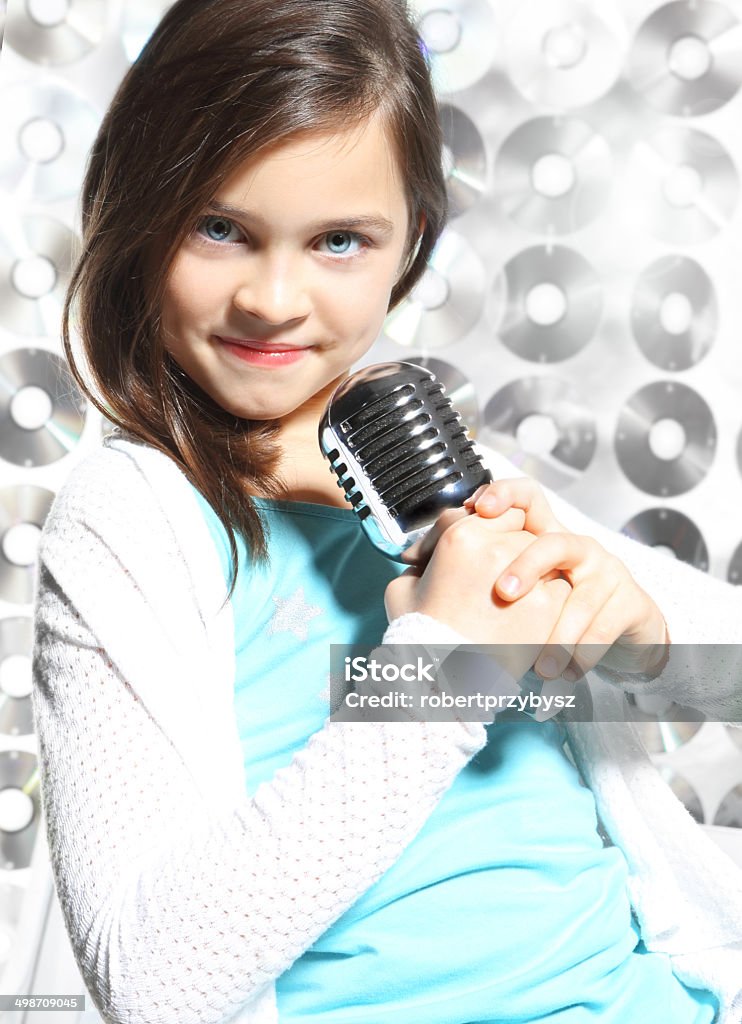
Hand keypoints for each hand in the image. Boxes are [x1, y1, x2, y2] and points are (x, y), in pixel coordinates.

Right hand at [385, 513, 570, 681]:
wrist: (445, 678)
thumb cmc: (421, 635)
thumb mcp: (403, 588)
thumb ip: (419, 562)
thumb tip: (423, 558)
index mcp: (461, 537)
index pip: (494, 509)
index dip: (492, 527)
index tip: (488, 547)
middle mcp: (496, 548)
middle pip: (522, 529)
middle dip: (514, 548)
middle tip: (503, 573)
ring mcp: (526, 576)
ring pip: (544, 556)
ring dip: (534, 571)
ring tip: (517, 596)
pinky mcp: (548, 604)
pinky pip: (560, 586)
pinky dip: (550, 598)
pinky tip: (530, 614)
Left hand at [462, 478, 669, 680]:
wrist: (614, 636)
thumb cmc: (545, 611)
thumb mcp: (504, 589)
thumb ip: (457, 570)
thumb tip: (410, 559)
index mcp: (541, 536)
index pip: (526, 498)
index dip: (504, 494)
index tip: (477, 509)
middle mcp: (575, 547)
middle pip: (554, 541)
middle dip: (528, 565)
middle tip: (503, 594)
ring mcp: (606, 571)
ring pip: (583, 595)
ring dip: (560, 634)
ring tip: (541, 667)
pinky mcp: (630, 600)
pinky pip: (606, 625)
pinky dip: (584, 653)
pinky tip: (565, 673)